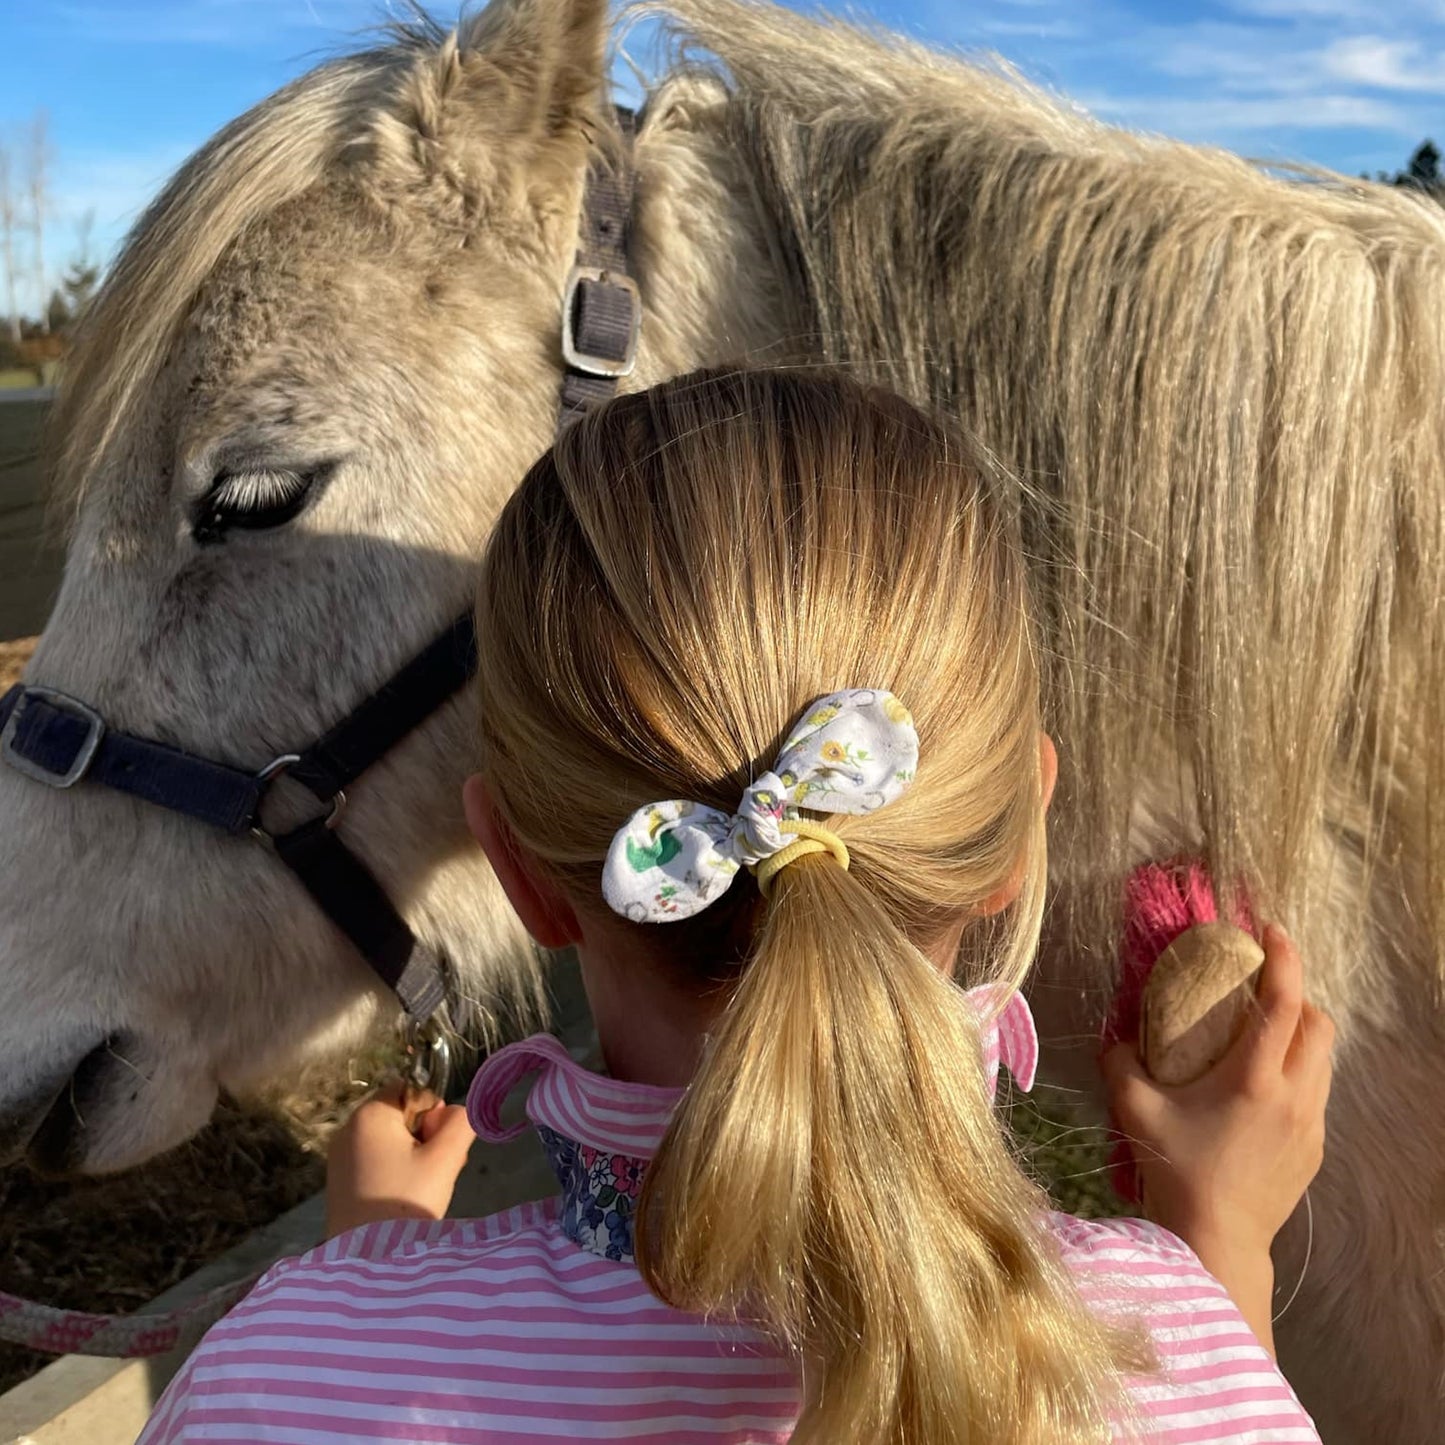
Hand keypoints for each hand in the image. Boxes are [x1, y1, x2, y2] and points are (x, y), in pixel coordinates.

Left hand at [325, 1084, 474, 1237]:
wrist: (367, 1260)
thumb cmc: (406, 1201)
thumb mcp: (445, 1159)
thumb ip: (461, 1123)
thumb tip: (457, 1112)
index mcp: (369, 1115)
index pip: (410, 1089)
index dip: (433, 1111)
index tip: (440, 1144)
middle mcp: (348, 1129)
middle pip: (400, 1116)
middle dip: (426, 1136)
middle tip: (440, 1168)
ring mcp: (340, 1158)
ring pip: (390, 1141)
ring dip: (414, 1156)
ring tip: (425, 1187)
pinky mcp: (339, 1183)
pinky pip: (375, 1162)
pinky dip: (395, 1172)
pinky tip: (405, 1198)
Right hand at [1101, 926, 1333, 1350]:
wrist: (1215, 1241)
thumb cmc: (1174, 1170)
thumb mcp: (1134, 1108)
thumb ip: (1120, 1062)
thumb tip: (1115, 1037)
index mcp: (1254, 1078)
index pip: (1284, 1002)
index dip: (1282, 959)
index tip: (1270, 931)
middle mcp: (1294, 1095)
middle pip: (1318, 1023)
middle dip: (1297, 994)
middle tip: (1261, 988)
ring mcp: (1310, 1124)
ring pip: (1324, 1058)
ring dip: (1300, 1033)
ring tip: (1262, 1034)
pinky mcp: (1314, 1149)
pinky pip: (1317, 1092)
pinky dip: (1298, 1071)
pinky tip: (1261, 1086)